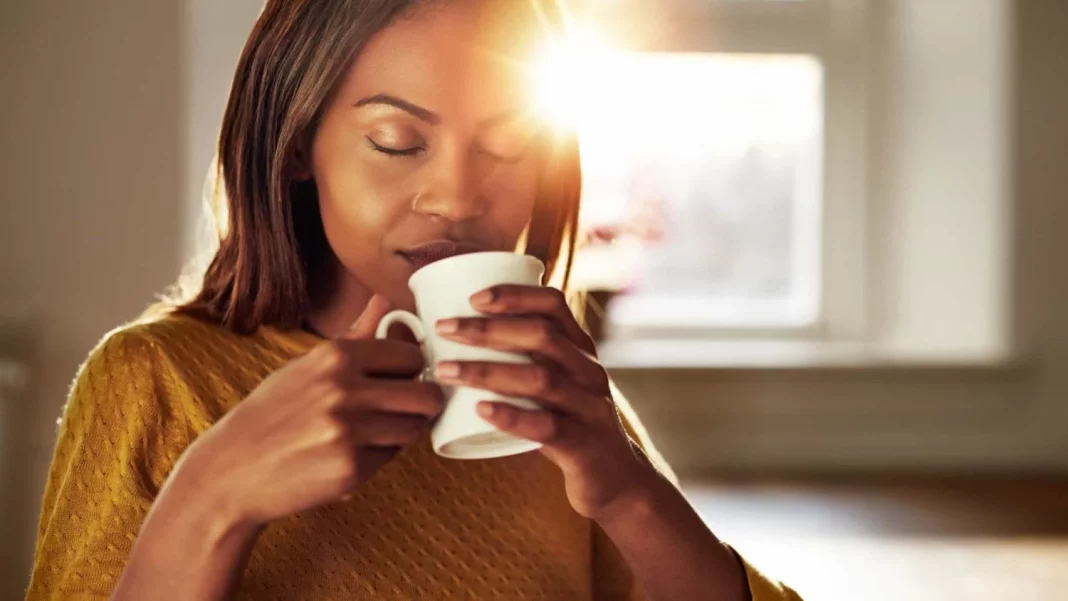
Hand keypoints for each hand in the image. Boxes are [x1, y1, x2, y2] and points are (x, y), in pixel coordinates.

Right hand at [176, 295, 443, 528]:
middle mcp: (344, 389)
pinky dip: (378, 459)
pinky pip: (390, 458)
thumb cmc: (273, 413)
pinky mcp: (351, 469)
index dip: (412, 372)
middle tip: (403, 411)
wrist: (233, 469)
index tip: (401, 381)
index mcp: (336, 356)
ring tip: (372, 434)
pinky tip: (349, 456)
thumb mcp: (308, 366)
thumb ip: (355, 336)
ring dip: (401, 433)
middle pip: (427, 395)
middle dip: (422, 405)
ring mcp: (349, 430)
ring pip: (414, 429)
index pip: (412, 357)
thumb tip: (384, 299)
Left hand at [433, 285, 660, 521]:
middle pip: (541, 337)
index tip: (473, 298)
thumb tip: (453, 341)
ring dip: (487, 371)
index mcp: (580, 350)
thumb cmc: (567, 425)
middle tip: (445, 329)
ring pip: (541, 379)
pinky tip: (481, 410)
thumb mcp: (553, 385)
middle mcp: (589, 372)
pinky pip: (548, 427)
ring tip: (446, 371)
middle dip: (488, 329)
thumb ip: (520, 361)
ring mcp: (590, 408)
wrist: (615, 481)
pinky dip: (512, 416)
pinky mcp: (585, 446)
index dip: (514, 295)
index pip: (553, 305)